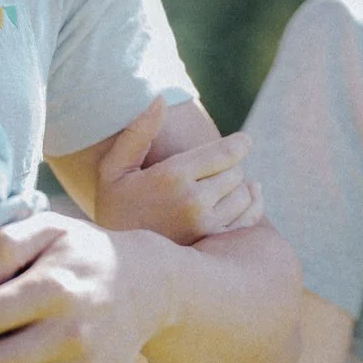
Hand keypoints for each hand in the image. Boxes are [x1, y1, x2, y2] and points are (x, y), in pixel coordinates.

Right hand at [94, 99, 265, 243]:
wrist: (115, 264)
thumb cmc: (113, 208)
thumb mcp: (114, 168)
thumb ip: (138, 132)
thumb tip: (160, 98)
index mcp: (173, 176)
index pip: (227, 152)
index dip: (240, 144)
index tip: (243, 141)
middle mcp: (194, 201)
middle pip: (236, 172)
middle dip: (228, 167)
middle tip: (211, 172)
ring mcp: (206, 227)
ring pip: (245, 195)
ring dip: (238, 188)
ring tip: (219, 188)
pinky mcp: (213, 245)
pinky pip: (248, 219)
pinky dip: (250, 207)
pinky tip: (238, 201)